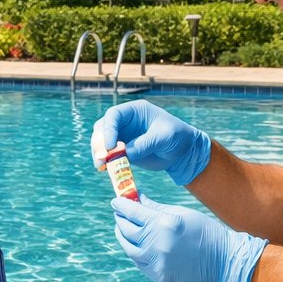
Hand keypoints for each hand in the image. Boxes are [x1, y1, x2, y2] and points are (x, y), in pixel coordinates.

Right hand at [91, 100, 211, 186]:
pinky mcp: (123, 151)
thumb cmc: (177, 136)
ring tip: (101, 166)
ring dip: (99, 154)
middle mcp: (124, 122)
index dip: (108, 129)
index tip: (110, 145)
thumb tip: (126, 153)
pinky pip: (109, 156)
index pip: (114, 115)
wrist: (183, 152)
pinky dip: (105, 162)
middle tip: (102, 158)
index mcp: (134, 111)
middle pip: (102, 128)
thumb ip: (147, 143)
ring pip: (101, 142)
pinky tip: (106, 170)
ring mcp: (122, 136)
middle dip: (99, 143)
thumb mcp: (165, 136)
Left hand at [111, 196, 265, 281]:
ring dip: (123, 238)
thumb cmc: (205, 231)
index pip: (133, 212)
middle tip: (118, 213)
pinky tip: (136, 245)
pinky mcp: (161, 277)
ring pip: (129, 249)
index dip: (121, 205)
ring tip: (122, 229)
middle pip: (127, 230)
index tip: (116, 200)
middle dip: (120, 219)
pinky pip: (140, 264)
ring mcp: (158, 263)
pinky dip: (135, 253)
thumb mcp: (180, 213)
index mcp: (164, 224)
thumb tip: (136, 199)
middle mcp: (158, 244)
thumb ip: (155, 208)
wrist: (225, 260)